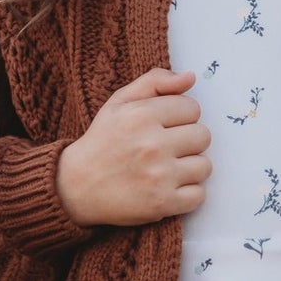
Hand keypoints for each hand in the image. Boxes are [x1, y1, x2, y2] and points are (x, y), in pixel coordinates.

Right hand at [55, 68, 211, 227]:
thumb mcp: (120, 102)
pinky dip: (187, 194)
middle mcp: (152, 145)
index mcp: (142, 115)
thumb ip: (155, 82)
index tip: (165, 127)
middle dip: (188, 141)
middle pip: (203, 136)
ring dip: (189, 168)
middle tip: (166, 148)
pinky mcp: (162, 203)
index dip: (181, 117)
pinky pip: (199, 195)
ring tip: (167, 168)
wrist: (75, 186)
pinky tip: (168, 188)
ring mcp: (158, 176)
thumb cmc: (102, 141)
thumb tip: (190, 77)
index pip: (193, 108)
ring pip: (204, 166)